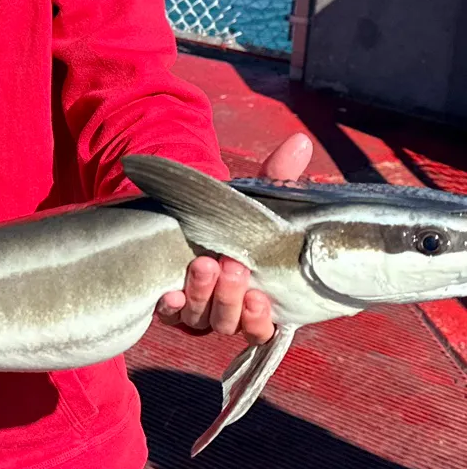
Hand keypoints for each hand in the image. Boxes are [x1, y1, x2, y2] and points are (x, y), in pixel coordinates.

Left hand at [156, 132, 313, 345]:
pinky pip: (169, 315)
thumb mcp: (256, 199)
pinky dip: (171, 306)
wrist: (190, 217)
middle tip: (231, 266)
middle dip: (230, 296)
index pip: (264, 326)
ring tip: (204, 264)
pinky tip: (169, 293)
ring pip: (200, 319)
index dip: (260, 317)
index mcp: (257, 298)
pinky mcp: (169, 306)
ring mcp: (196, 311)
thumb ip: (278, 176)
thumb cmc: (235, 218)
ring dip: (203, 295)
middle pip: (229, 322)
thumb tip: (298, 142)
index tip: (259, 296)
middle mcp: (227, 311)